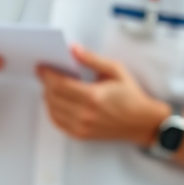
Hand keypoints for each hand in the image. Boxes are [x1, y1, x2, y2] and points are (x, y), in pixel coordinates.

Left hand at [37, 44, 168, 144]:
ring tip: (51, 87)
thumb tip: (73, 49)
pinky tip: (56, 102)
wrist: (142, 122)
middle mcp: (85, 114)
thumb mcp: (115, 70)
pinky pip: (57, 122)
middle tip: (45, 74)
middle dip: (46, 83)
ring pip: (52, 110)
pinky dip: (52, 111)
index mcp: (93, 96)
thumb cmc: (131, 96)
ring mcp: (82, 127)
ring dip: (47, 97)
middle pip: (52, 96)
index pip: (59, 84)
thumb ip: (92, 59)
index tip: (41, 67)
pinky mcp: (81, 135)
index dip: (47, 74)